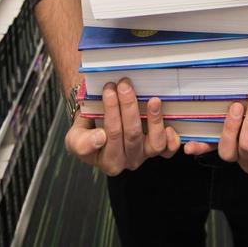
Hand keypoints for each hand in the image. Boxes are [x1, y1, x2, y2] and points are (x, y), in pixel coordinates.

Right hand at [63, 78, 178, 175]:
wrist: (97, 128)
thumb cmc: (88, 132)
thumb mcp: (75, 139)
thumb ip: (83, 143)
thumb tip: (100, 138)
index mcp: (108, 161)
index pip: (111, 133)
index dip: (112, 110)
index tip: (109, 89)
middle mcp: (129, 161)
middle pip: (132, 134)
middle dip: (129, 106)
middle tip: (124, 85)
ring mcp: (146, 155)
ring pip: (154, 143)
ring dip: (155, 120)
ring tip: (153, 100)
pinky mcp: (159, 149)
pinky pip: (169, 149)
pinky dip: (172, 138)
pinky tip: (169, 125)